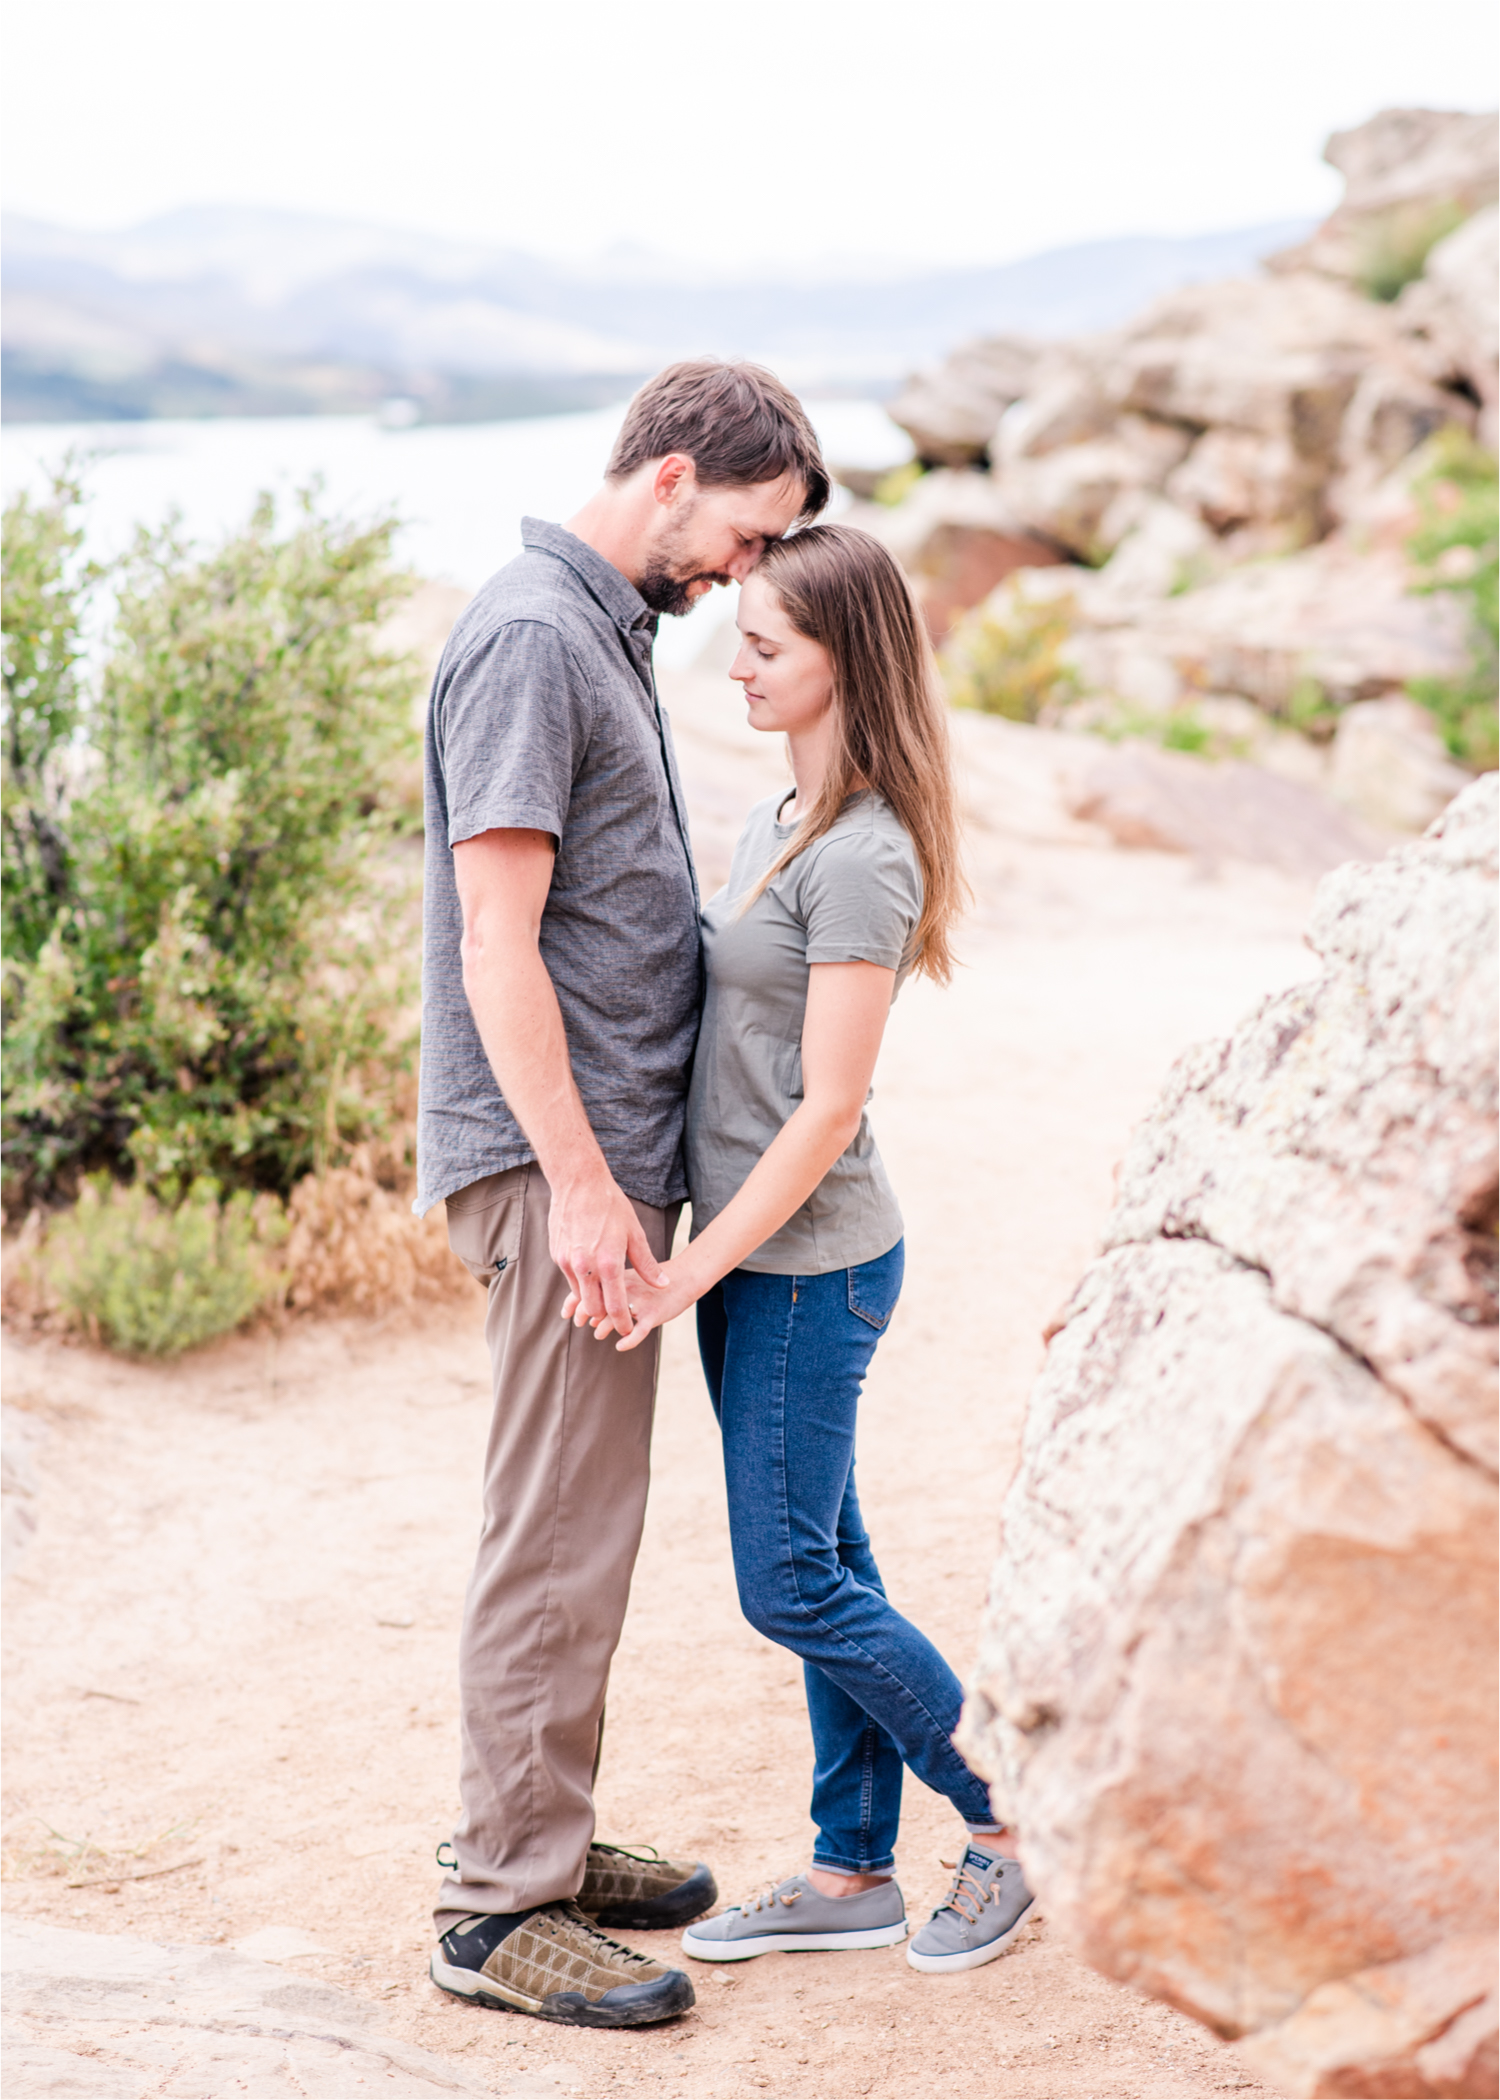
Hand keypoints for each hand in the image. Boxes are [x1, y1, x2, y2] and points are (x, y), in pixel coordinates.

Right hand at [548, 1169, 665, 1338]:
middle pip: (594, 1308)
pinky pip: (570, 1278)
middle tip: (616, 1316)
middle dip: (605, 1316)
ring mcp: (567, 1262)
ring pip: (580, 1295)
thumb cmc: (611, 1206)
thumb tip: (663, 1284)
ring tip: (604, 1295)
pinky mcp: (557, 1255)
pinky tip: (591, 1273)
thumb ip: (646, 1263)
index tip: (627, 1330)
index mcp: (608, 1263)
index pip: (615, 1307)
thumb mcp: (635, 1233)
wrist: (578, 1183)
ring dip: (592, 1299)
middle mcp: (585, 1267)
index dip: (622, 1322)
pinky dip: (581, 1281)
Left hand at [562, 1261, 703, 1351]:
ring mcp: (640, 1302)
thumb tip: (586, 1310)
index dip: (574, 1304)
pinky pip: (638, 1332)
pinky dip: (628, 1341)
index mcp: (618, 1277)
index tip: (568, 1315)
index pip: (589, 1290)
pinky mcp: (653, 1314)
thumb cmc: (650, 1282)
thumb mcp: (628, 1279)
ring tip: (598, 1334)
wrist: (683, 1277)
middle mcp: (626, 1288)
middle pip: (597, 1304)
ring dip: (603, 1329)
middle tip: (580, 1324)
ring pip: (614, 1319)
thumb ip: (607, 1289)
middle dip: (585, 1316)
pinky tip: (620, 1346)